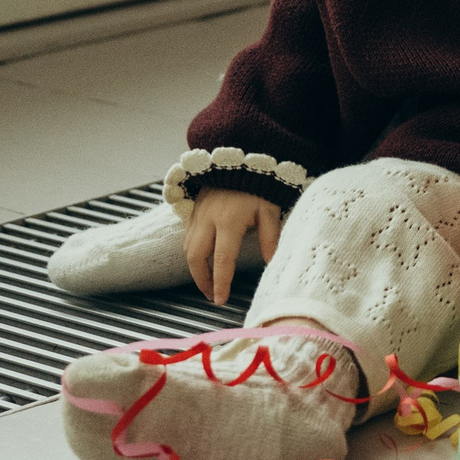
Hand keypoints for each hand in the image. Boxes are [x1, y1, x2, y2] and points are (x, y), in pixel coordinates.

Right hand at [186, 187, 281, 305]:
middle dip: (202, 280)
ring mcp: (198, 215)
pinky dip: (193, 252)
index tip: (221, 300)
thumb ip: (270, 237)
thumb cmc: (259, 186)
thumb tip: (272, 263)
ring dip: (196, 268)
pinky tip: (204, 260)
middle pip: (196, 258)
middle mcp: (208, 219)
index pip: (222, 259)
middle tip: (212, 295)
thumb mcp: (270, 210)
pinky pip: (187, 237)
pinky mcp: (193, 211)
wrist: (240, 159)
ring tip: (209, 282)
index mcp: (229, 221)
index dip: (221, 282)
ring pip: (188, 248)